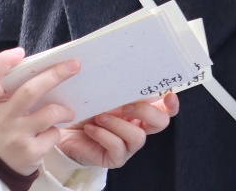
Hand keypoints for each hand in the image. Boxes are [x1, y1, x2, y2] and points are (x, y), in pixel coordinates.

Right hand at [0, 48, 79, 174]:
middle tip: (74, 66)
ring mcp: (15, 136)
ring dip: (64, 110)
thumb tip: (50, 68)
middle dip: (55, 75)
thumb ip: (15, 91)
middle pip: (30, 91)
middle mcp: (2, 118)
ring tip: (69, 112)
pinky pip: (53, 135)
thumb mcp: (0, 107)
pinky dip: (56, 131)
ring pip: (49, 114)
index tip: (20, 52)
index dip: (2, 63)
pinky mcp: (29, 152)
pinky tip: (50, 134)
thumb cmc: (4, 125)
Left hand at [57, 91, 179, 167]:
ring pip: (138, 137)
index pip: (165, 109)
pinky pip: (117, 147)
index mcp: (140, 112)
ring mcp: (128, 145)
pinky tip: (91, 128)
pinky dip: (104, 135)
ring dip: (118, 124)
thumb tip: (126, 77)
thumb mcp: (102, 95)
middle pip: (160, 122)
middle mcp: (138, 128)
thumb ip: (118, 90)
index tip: (169, 95)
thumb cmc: (85, 110)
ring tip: (99, 116)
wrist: (64, 129)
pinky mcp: (115, 158)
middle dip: (145, 111)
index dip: (171, 104)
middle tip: (124, 105)